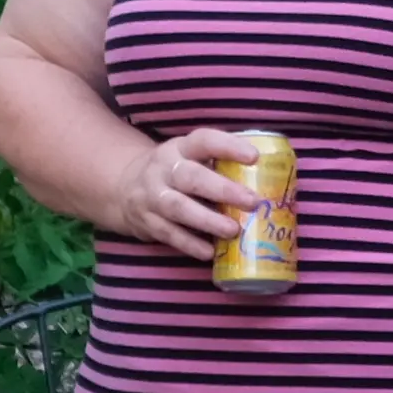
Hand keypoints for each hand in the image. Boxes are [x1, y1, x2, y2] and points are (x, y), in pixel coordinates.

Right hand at [118, 131, 254, 260]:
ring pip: (178, 207)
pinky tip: (210, 252)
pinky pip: (169, 234)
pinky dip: (190, 244)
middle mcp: (163, 169)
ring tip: (234, 230)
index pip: (203, 141)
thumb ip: (218, 166)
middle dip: (223, 190)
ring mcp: (152, 196)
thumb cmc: (174, 173)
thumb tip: (269, 182)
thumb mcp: (188, 158)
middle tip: (252, 202)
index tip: (254, 157)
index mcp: (180, 148)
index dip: (228, 147)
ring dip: (208, 220)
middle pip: (191, 177)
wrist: (124, 189)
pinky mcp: (147, 222)